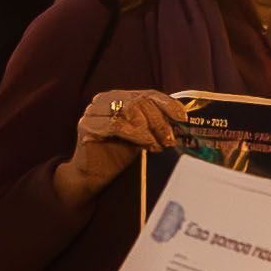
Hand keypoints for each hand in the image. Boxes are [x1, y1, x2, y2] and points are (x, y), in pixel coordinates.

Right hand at [57, 87, 184, 202]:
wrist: (93, 175)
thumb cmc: (118, 154)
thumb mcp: (142, 135)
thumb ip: (154, 124)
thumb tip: (180, 121)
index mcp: (119, 97)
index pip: (148, 94)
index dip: (167, 104)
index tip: (182, 117)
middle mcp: (105, 99)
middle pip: (140, 102)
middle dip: (159, 121)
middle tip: (169, 139)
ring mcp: (94, 110)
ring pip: (129, 110)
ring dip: (149, 128)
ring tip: (158, 145)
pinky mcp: (88, 124)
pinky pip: (117, 125)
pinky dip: (135, 134)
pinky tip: (146, 143)